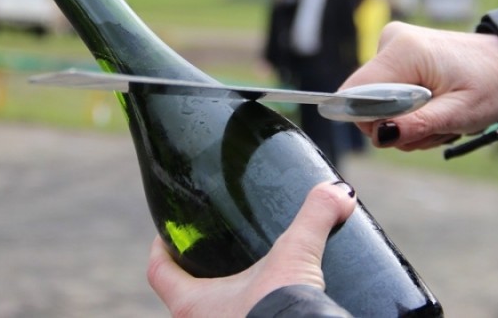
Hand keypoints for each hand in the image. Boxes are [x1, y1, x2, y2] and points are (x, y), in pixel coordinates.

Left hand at [147, 181, 356, 316]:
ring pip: (207, 312)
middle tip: (214, 247)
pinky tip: (265, 300)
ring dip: (221, 295)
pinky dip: (243, 310)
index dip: (161, 247)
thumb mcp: (296, 256)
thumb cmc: (281, 310)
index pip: (159, 270)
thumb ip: (314, 218)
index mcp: (191, 303)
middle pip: (182, 292)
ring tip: (243, 273)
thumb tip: (338, 192)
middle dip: (198, 270)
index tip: (168, 231)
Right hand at [342, 21, 497, 149]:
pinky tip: (434, 107)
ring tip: (440, 117)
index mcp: (403, 51)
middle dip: (396, 125)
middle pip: (365, 101)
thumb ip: (417, 126)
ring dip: (406, 121)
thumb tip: (380, 136)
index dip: (371, 121)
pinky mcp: (397, 53)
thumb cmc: (492, 85)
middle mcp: (390, 40)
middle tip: (435, 127)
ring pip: (376, 101)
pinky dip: (407, 109)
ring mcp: (392, 44)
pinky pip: (386, 92)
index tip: (406, 131)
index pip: (354, 94)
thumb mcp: (458, 114)